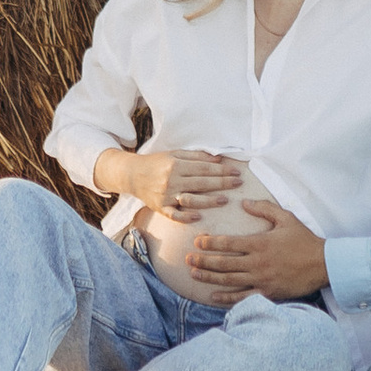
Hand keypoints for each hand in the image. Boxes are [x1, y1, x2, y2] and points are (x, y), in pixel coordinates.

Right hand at [99, 146, 245, 217]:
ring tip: (224, 200)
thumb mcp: (174, 154)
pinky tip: (199, 216)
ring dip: (209, 200)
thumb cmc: (157, 162)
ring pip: (191, 199)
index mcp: (176, 164)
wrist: (132, 174)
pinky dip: (186, 216)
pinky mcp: (160, 207)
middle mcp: (171, 180)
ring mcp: (166, 195)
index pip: (204, 168)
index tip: (236, 172)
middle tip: (238, 184)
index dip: (221, 170)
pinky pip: (174, 215)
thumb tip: (218, 160)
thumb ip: (196, 156)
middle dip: (222, 183)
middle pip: (201, 182)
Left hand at [185, 204, 329, 301]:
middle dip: (203, 260)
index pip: (228, 243)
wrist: (323, 264)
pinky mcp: (267, 293)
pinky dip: (226, 298)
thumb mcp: (286, 218)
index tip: (197, 241)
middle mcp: (257, 262)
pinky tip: (213, 297)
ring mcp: (261, 280)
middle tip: (188, 258)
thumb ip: (265, 208)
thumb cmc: (304, 240)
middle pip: (223, 263)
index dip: (210, 243)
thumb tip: (245, 202)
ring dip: (209, 277)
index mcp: (260, 243)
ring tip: (194, 273)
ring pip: (229, 280)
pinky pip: (242, 297)